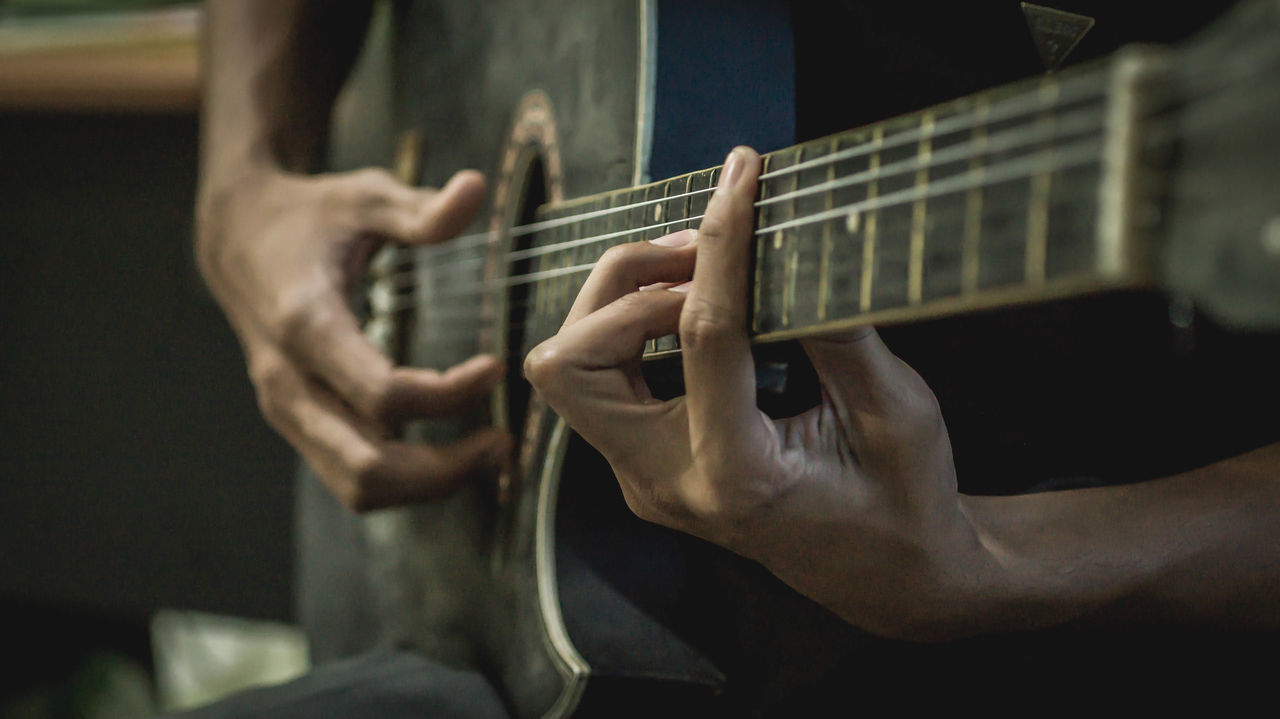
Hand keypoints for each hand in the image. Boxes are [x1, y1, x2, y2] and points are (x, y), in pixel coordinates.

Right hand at [197, 166, 510, 511]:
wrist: (236, 238)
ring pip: (356, 487)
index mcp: (305, 324)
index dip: (449, 395)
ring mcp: (287, 409)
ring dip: (427, 485)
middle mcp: (287, 380)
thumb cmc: (308, 217)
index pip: (383, 395)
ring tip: (484, 455)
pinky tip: (449, 452)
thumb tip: (474, 191)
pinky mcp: (297, 421)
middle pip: (367, 467)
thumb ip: (419, 208)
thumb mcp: (363, 197)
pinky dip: (405, 480)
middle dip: (443, 470)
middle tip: (502, 444)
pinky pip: (350, 475)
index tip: (495, 367)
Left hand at [524, 147, 995, 638]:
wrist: (889, 575)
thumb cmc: (903, 499)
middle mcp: (667, 484)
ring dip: (620, 303)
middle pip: (571, 363)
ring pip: (568, 369)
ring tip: (700, 272)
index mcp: (738, 476)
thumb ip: (839, 332)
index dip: (721, 243)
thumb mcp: (896, 412)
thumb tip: (791, 243)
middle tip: (706, 249)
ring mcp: (644, 480)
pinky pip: (602, 382)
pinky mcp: (642, 467)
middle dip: (626, 285)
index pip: (703, 336)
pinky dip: (632, 329)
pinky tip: (695, 307)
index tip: (741, 175)